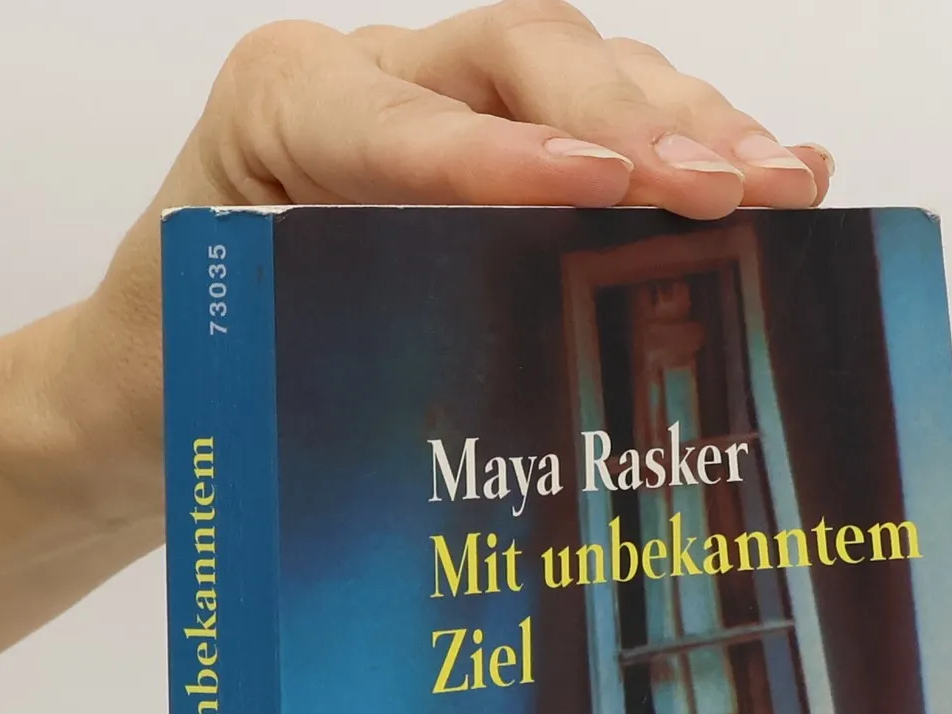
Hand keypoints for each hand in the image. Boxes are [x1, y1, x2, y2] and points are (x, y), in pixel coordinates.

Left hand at [53, 2, 832, 522]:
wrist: (162, 363)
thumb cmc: (190, 360)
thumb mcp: (222, 357)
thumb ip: (313, 344)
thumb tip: (451, 418)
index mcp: (285, 106)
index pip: (406, 120)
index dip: (508, 152)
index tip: (600, 184)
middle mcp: (375, 77)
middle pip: (524, 56)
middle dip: (634, 124)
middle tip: (726, 192)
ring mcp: (447, 99)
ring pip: (586, 74)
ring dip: (695, 128)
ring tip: (789, 184)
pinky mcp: (501, 140)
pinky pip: (609, 118)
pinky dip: (694, 146)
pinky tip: (781, 176)